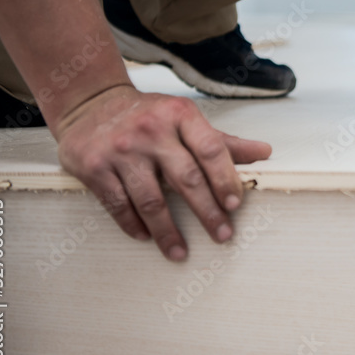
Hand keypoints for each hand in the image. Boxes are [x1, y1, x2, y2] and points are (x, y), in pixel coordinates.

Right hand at [55, 85, 271, 260]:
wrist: (89, 103)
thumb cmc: (148, 115)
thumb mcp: (184, 118)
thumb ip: (222, 141)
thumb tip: (265, 152)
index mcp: (179, 115)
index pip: (211, 149)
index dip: (225, 179)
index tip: (235, 205)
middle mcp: (150, 131)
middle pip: (186, 178)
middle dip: (207, 212)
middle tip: (222, 235)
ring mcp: (121, 150)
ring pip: (150, 199)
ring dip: (167, 231)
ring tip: (180, 252)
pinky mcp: (94, 167)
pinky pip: (118, 204)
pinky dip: (133, 224)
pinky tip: (146, 237)